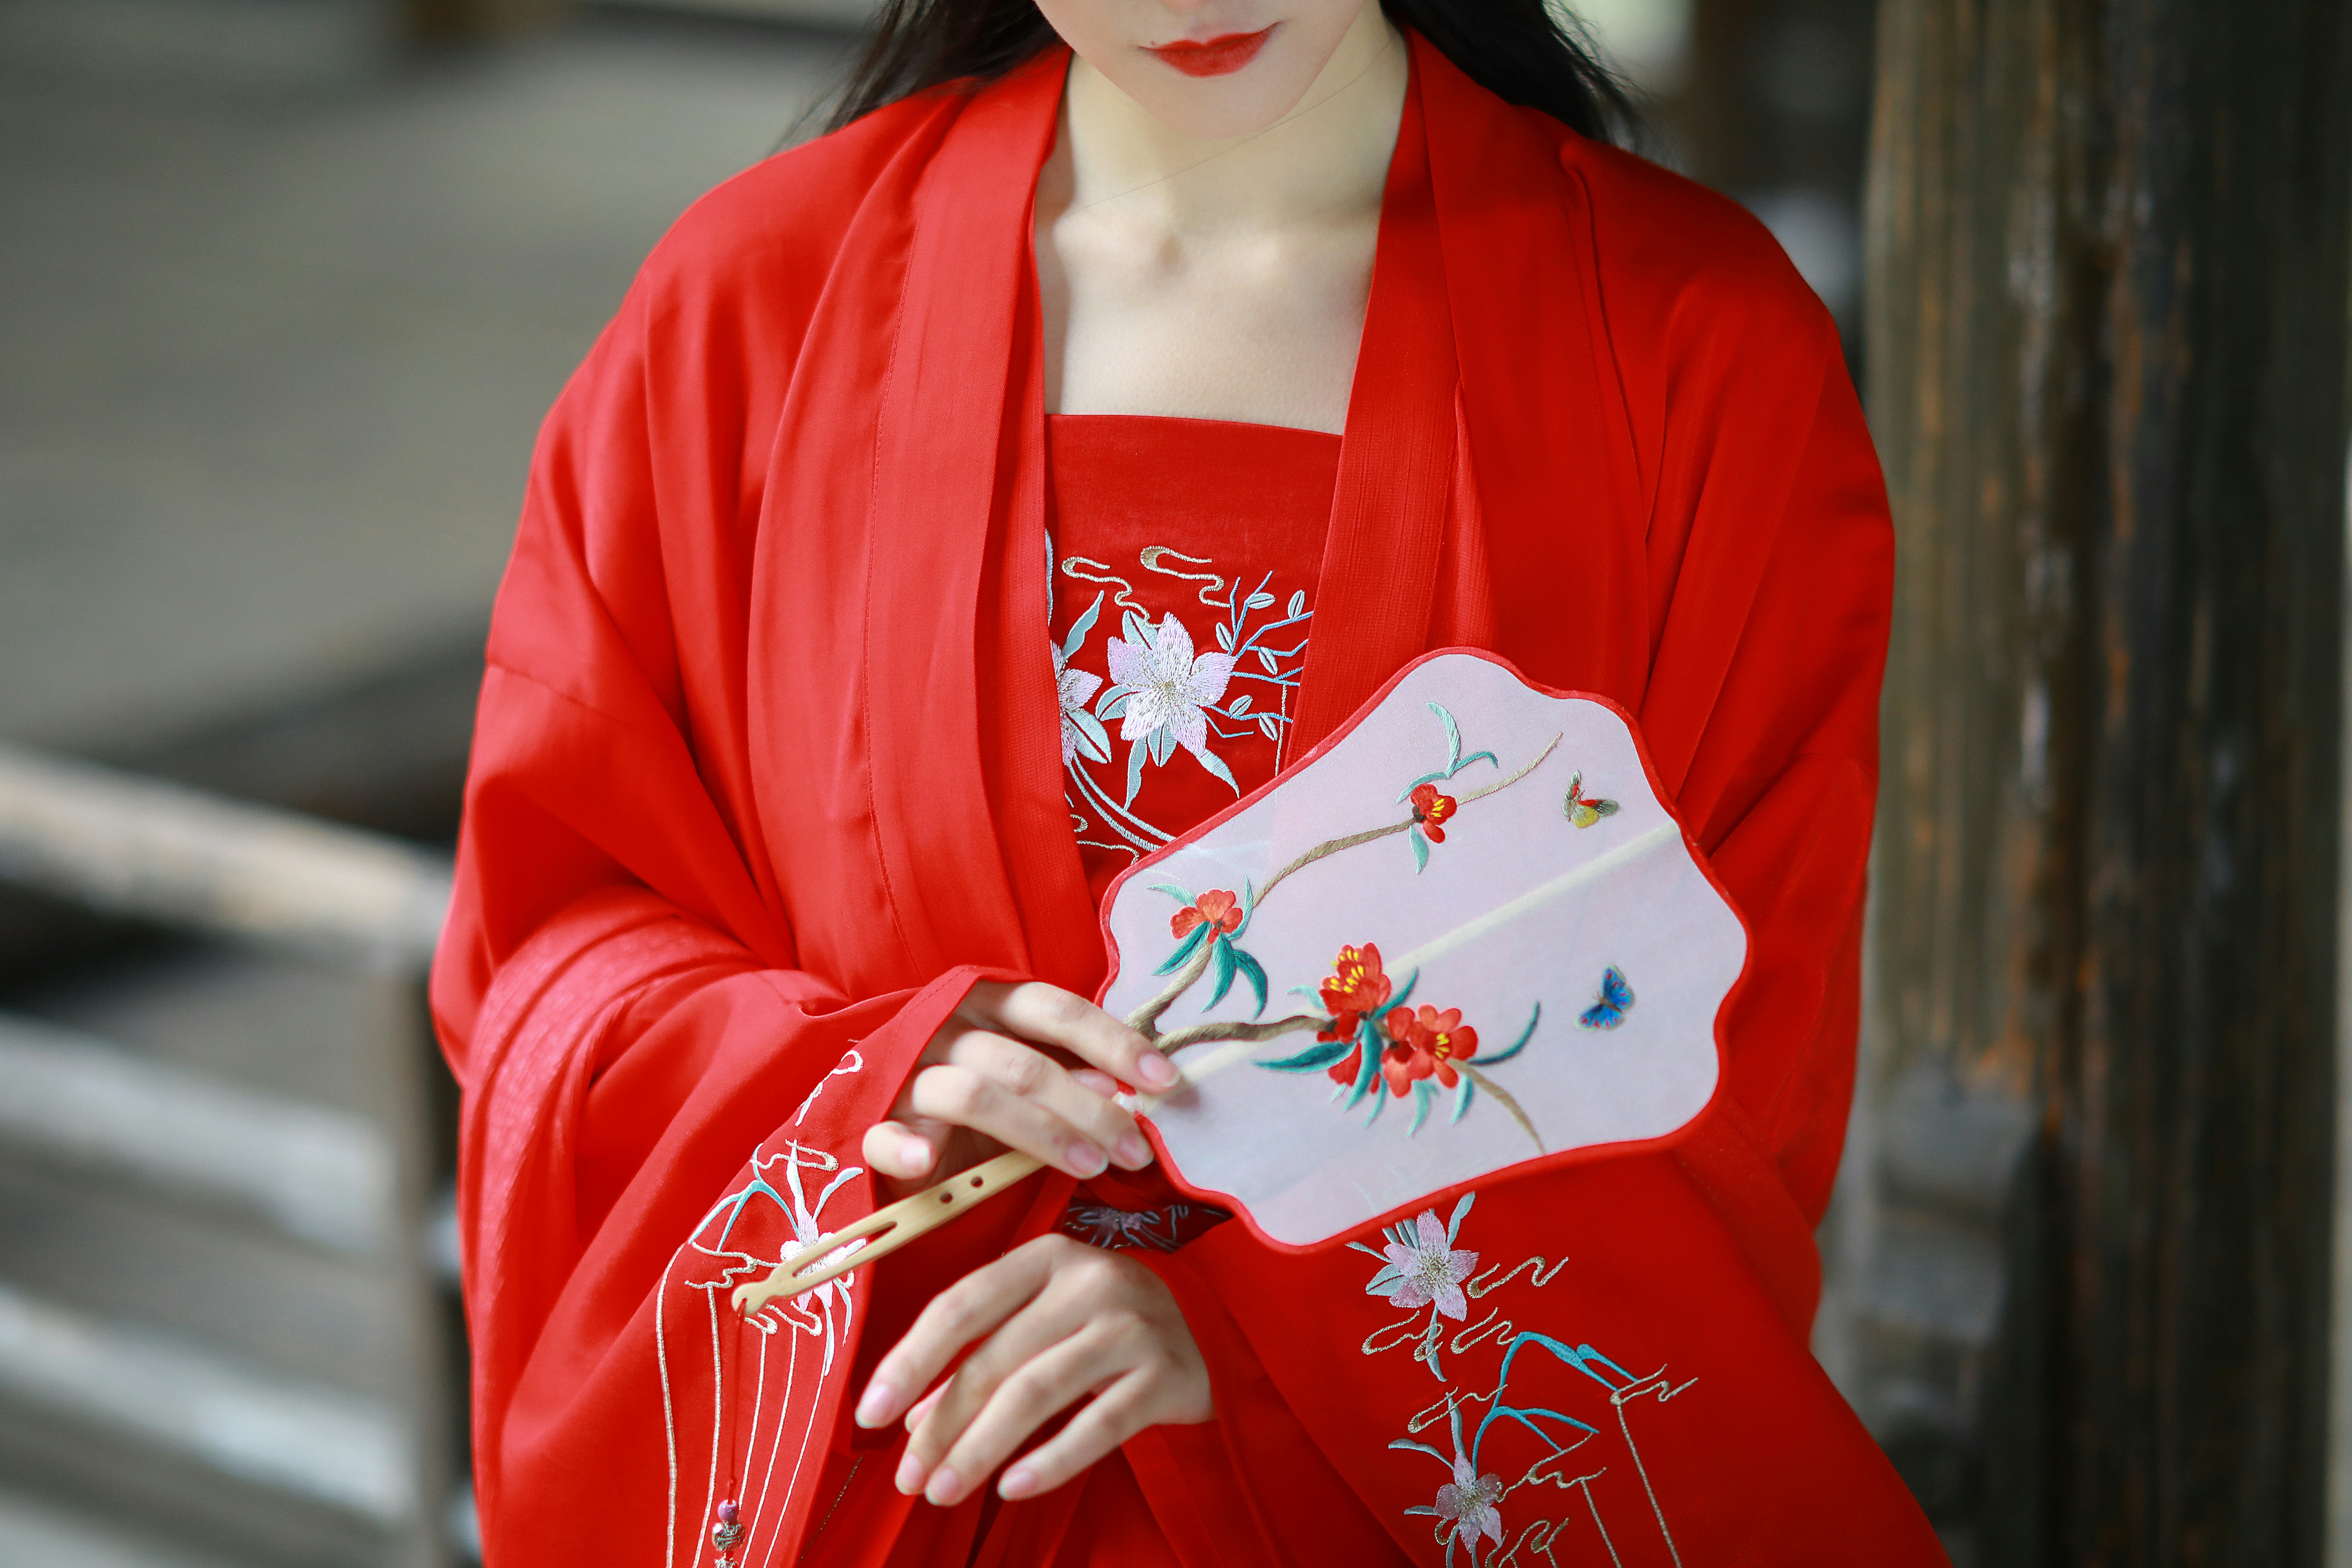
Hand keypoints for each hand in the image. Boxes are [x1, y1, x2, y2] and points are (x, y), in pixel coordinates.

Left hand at [853, 1234, 1211, 1503]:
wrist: (1213, 1335)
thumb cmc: (1107, 1329)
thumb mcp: (1044, 1322)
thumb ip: (983, 1357)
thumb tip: (913, 1420)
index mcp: (1048, 1256)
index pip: (962, 1304)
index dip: (910, 1359)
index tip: (868, 1413)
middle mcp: (1090, 1280)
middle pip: (995, 1357)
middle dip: (941, 1423)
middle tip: (907, 1477)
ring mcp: (1131, 1324)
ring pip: (1038, 1391)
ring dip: (981, 1448)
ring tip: (943, 1491)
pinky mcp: (1166, 1373)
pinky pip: (1098, 1424)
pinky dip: (1051, 1461)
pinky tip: (1012, 1489)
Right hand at [862, 981, 1178, 1190]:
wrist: (895, 1119)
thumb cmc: (983, 1098)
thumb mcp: (1032, 1080)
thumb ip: (1072, 1078)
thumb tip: (1123, 1090)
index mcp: (990, 1003)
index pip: (1058, 1009)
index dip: (1114, 1042)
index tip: (1166, 1081)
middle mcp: (949, 1028)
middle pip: (1026, 1063)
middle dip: (1091, 1109)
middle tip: (1137, 1151)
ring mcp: (907, 1074)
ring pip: (974, 1095)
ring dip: (1039, 1134)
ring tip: (1090, 1168)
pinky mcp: (873, 1122)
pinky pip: (885, 1133)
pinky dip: (905, 1146)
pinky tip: (927, 1163)